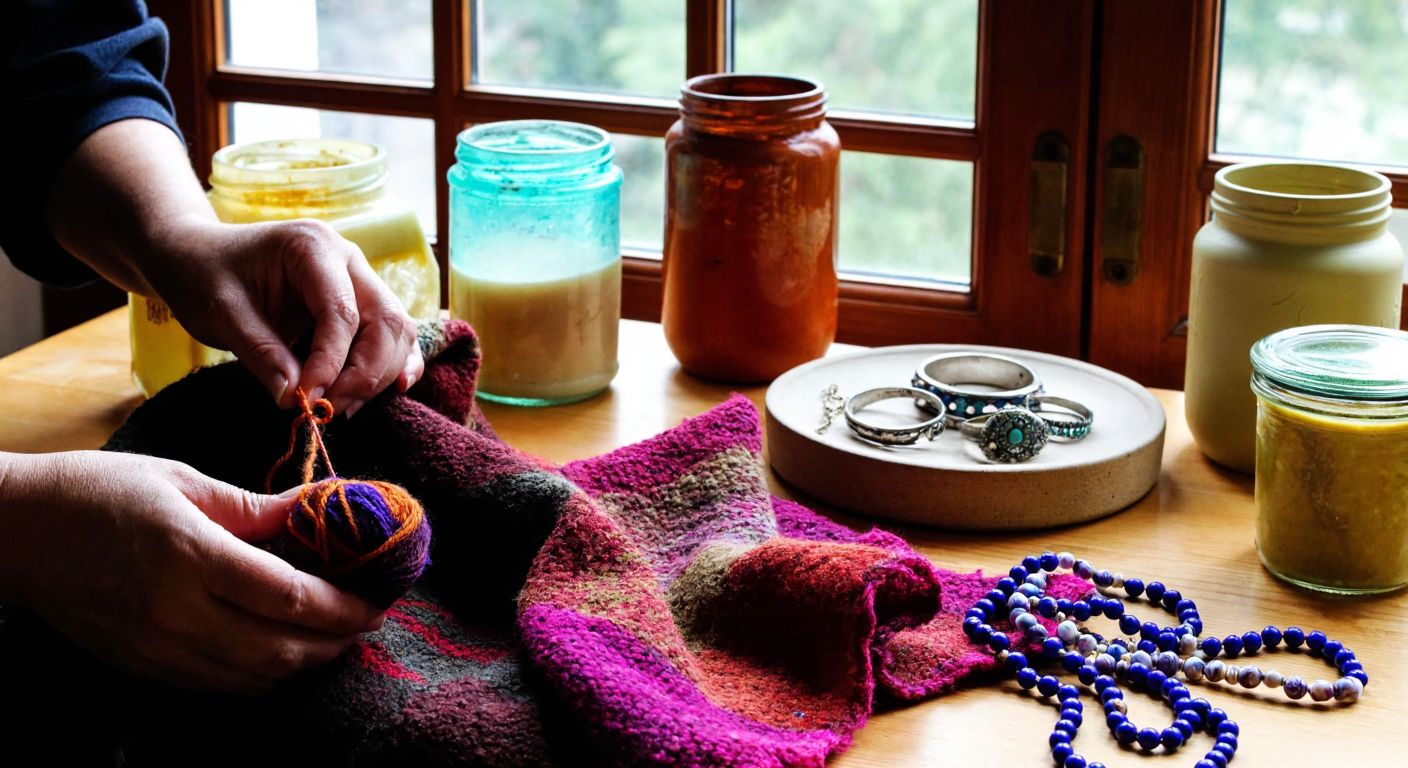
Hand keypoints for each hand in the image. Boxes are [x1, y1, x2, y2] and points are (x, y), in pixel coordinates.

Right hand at [0, 451, 383, 693]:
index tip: (377, 600)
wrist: (17, 532)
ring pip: (253, 678)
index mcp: (191, 554)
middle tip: (365, 621)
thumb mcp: (184, 481)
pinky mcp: (142, 666)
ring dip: (303, 663)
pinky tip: (281, 650)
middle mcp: (176, 611)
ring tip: (332, 636)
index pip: (289, 596)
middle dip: (335, 641)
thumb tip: (323, 508)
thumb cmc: (101, 491)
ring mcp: (157, 647)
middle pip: (281, 649)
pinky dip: (261, 675)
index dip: (343, 606)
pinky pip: (218, 685)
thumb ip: (259, 507)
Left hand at [148, 215, 423, 416]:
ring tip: (338, 406)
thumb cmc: (206, 275)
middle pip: (385, 321)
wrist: (200, 256)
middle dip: (364, 373)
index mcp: (313, 247)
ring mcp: (360, 279)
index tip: (305, 401)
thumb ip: (261, 353)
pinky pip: (394, 335)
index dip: (330, 363)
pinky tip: (393, 389)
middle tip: (328, 409)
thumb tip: (294, 398)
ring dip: (377, 375)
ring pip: (397, 332)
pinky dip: (395, 363)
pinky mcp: (361, 303)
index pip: (341, 312)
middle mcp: (348, 259)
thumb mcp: (222, 313)